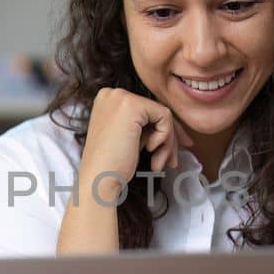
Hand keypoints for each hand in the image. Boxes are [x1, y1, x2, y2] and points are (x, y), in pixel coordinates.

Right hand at [78, 88, 192, 200]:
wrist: (99, 180)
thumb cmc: (111, 166)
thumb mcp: (128, 137)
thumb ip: (144, 125)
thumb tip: (173, 125)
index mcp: (108, 100)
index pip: (146, 110)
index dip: (160, 130)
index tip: (168, 151)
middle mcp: (112, 93)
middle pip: (155, 111)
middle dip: (168, 138)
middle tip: (171, 161)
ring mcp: (121, 97)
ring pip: (162, 115)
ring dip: (167, 143)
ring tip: (159, 163)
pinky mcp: (133, 105)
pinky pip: (165, 117)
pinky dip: (164, 138)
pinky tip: (150, 151)